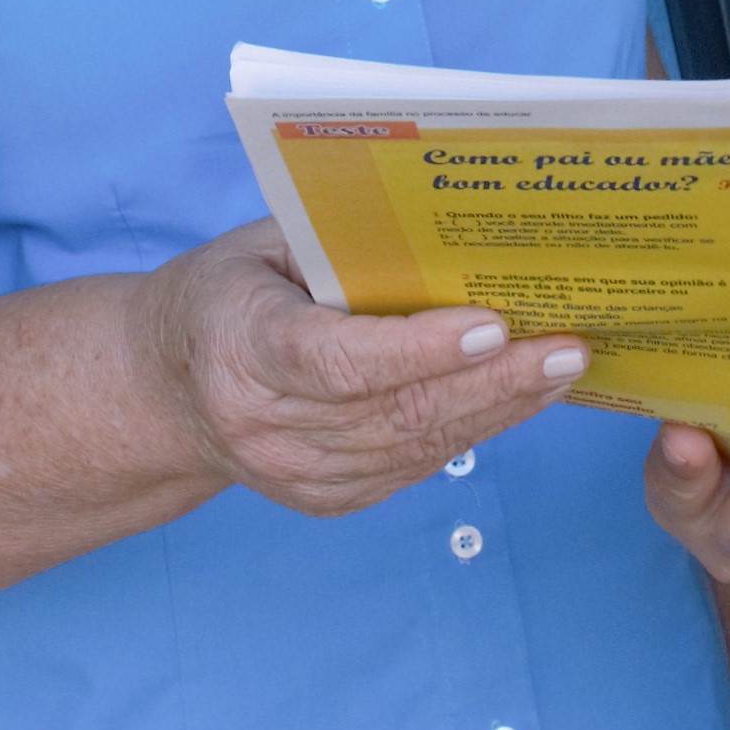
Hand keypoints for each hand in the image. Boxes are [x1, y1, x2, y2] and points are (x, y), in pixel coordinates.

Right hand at [146, 222, 586, 515]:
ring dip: (499, 409)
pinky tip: (518, 398)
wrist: (163, 389)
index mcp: (240, 347)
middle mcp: (264, 426)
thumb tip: (449, 229)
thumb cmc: (227, 295)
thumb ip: (339, 243)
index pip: (339, 361)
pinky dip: (472, 431)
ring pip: (416, 446)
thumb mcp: (262, 247)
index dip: (419, 349)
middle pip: (396, 411)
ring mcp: (294, 474)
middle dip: (494, 381)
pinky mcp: (324, 499)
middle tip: (567, 348)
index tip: (492, 325)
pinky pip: (413, 466)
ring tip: (562, 369)